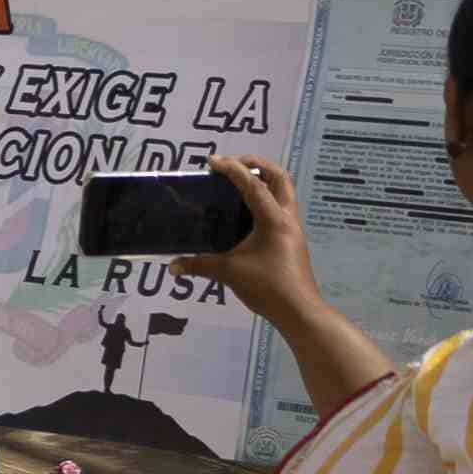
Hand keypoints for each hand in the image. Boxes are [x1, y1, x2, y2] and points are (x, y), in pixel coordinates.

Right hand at [180, 155, 319, 312]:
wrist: (300, 311)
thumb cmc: (267, 286)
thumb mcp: (229, 273)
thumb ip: (199, 265)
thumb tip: (172, 266)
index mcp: (273, 220)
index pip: (254, 185)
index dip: (232, 169)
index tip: (212, 162)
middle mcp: (287, 218)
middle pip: (280, 178)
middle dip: (257, 165)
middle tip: (232, 164)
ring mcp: (292, 229)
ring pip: (283, 192)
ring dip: (263, 181)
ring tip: (237, 183)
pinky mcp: (291, 240)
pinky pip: (280, 208)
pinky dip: (264, 199)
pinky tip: (244, 212)